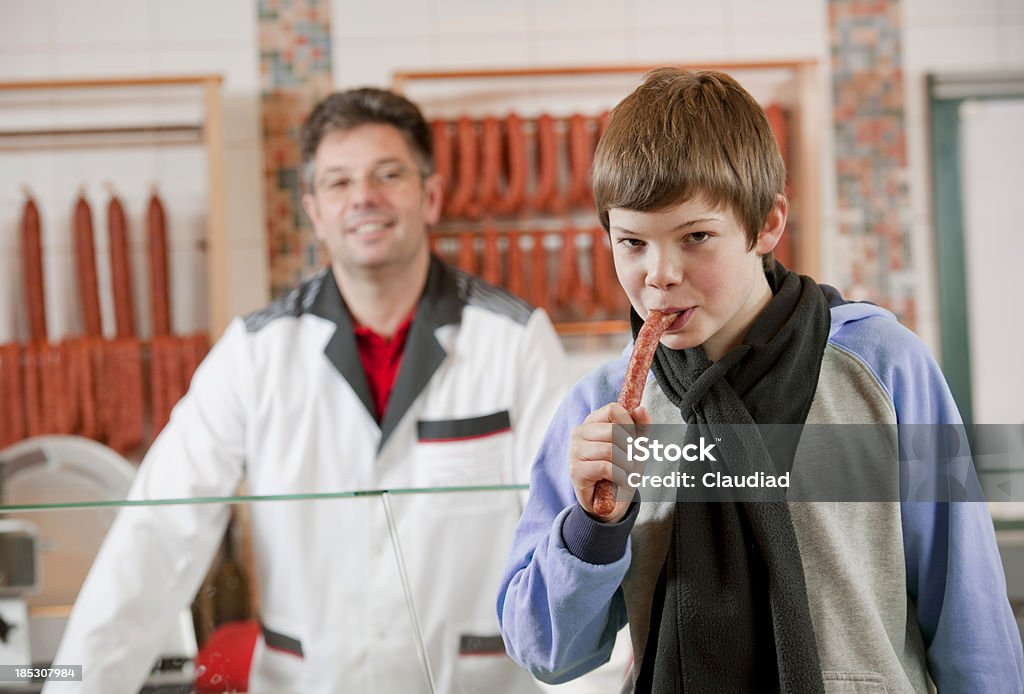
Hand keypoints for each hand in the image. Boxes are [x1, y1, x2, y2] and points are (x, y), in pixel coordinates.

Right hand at [569, 403, 649, 522]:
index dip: (629, 424)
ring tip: (624, 472)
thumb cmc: (622, 468)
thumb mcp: (636, 445)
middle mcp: (579, 433)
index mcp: (593, 421)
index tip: (633, 439)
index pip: (613, 409)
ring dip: (626, 465)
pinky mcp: (576, 471)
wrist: (613, 500)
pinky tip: (618, 481)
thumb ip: (640, 426)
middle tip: (630, 461)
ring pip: (610, 450)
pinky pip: (605, 468)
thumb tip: (640, 409)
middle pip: (613, 431)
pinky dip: (619, 476)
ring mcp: (575, 452)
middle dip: (629, 449)